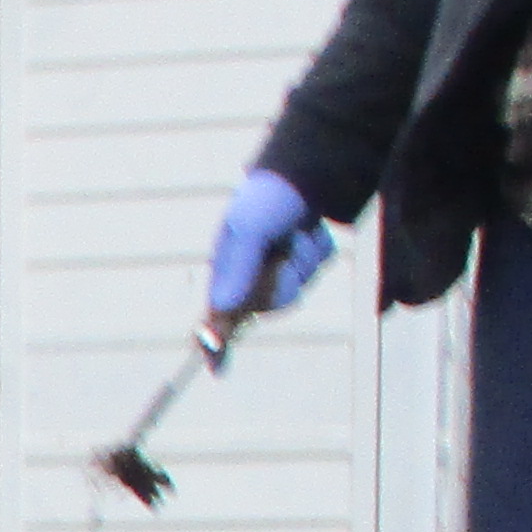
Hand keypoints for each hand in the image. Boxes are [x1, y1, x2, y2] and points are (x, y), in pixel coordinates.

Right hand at [206, 168, 334, 320]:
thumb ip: (238, 269)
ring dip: (302, 261)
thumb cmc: (271, 193)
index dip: (216, 334)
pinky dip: (317, 250)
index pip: (219, 307)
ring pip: (295, 287)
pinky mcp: (306, 253)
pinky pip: (315, 270)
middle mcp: (253, 266)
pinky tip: (311, 229)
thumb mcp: (249, 229)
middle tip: (282, 253)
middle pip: (266, 304)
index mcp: (229, 262)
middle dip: (280, 282)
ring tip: (299, 232)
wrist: (313, 165)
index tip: (214, 365)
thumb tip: (222, 307)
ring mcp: (281, 260)